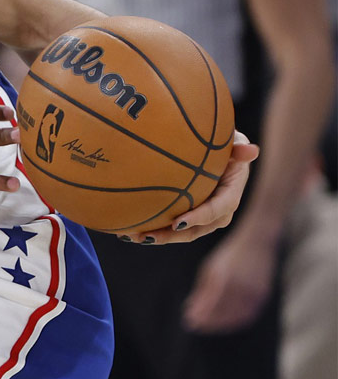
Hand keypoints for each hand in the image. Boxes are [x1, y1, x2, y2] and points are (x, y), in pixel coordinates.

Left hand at [121, 133, 258, 244]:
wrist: (216, 152)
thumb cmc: (224, 143)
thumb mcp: (233, 142)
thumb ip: (238, 147)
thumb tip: (252, 150)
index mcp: (231, 195)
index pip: (217, 210)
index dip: (198, 217)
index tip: (177, 222)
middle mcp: (218, 212)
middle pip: (195, 230)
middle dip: (171, 235)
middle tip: (146, 236)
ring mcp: (202, 217)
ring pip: (180, 233)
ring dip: (157, 236)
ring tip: (131, 236)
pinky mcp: (187, 215)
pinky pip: (170, 226)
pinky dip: (151, 227)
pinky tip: (125, 228)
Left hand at [182, 227, 276, 332]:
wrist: (257, 242)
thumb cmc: (230, 255)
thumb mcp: (211, 269)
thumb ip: (202, 290)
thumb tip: (190, 310)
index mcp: (225, 276)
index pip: (210, 303)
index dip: (200, 315)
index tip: (188, 320)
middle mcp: (241, 285)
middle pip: (223, 312)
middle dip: (208, 321)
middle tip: (194, 325)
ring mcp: (255, 290)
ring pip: (236, 316)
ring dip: (221, 324)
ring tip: (207, 326)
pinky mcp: (263, 294)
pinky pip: (249, 314)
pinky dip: (236, 321)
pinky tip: (224, 322)